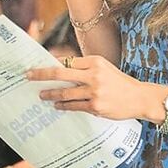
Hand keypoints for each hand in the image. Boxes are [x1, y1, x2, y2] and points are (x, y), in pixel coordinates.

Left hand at [26, 55, 158, 121]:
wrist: (140, 98)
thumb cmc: (121, 83)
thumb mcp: (105, 69)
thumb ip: (85, 68)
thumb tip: (60, 66)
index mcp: (96, 62)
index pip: (67, 61)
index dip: (50, 63)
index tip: (37, 66)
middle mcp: (94, 75)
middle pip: (60, 73)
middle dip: (41, 74)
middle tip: (28, 75)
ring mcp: (95, 91)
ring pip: (65, 92)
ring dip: (50, 94)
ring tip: (41, 95)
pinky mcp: (96, 106)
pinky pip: (73, 106)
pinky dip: (63, 105)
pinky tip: (56, 105)